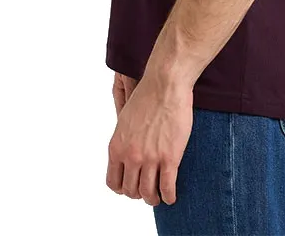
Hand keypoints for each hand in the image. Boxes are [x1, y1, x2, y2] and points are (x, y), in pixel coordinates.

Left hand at [105, 72, 192, 206]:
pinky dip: (169, 197)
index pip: (113, 182)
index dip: (122, 188)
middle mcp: (131, 156)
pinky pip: (167, 188)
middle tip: (147, 191)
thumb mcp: (125, 119)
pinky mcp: (170, 158)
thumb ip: (125, 140)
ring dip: (153, 199)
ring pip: (148, 194)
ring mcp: (150, 158)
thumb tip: (128, 155)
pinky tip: (171, 196)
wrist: (165, 84)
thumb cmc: (147, 96)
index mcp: (117, 147)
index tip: (131, 186)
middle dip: (138, 194)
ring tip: (159, 196)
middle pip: (130, 191)